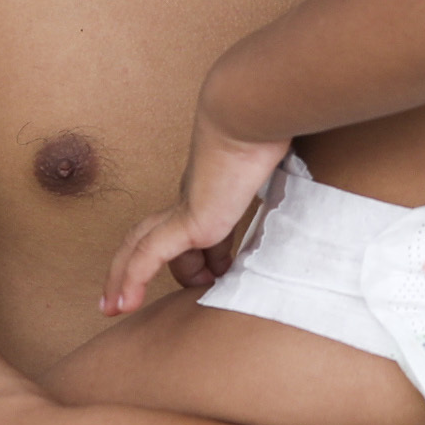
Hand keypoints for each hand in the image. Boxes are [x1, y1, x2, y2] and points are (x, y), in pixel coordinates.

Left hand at [97, 119, 288, 314]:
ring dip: (126, 278)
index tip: (214, 276)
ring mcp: (186, 210)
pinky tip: (122, 304)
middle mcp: (191, 198)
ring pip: (140, 246)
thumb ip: (279, 191)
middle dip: (138, 265)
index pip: (193, 228)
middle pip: (155, 236)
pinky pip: (149, 256)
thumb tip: (308, 201)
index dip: (199, 256)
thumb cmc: (272, 136)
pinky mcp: (187, 221)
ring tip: (117, 306)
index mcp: (211, 189)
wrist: (252, 117)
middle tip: (127, 296)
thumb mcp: (278, 174)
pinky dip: (133, 279)